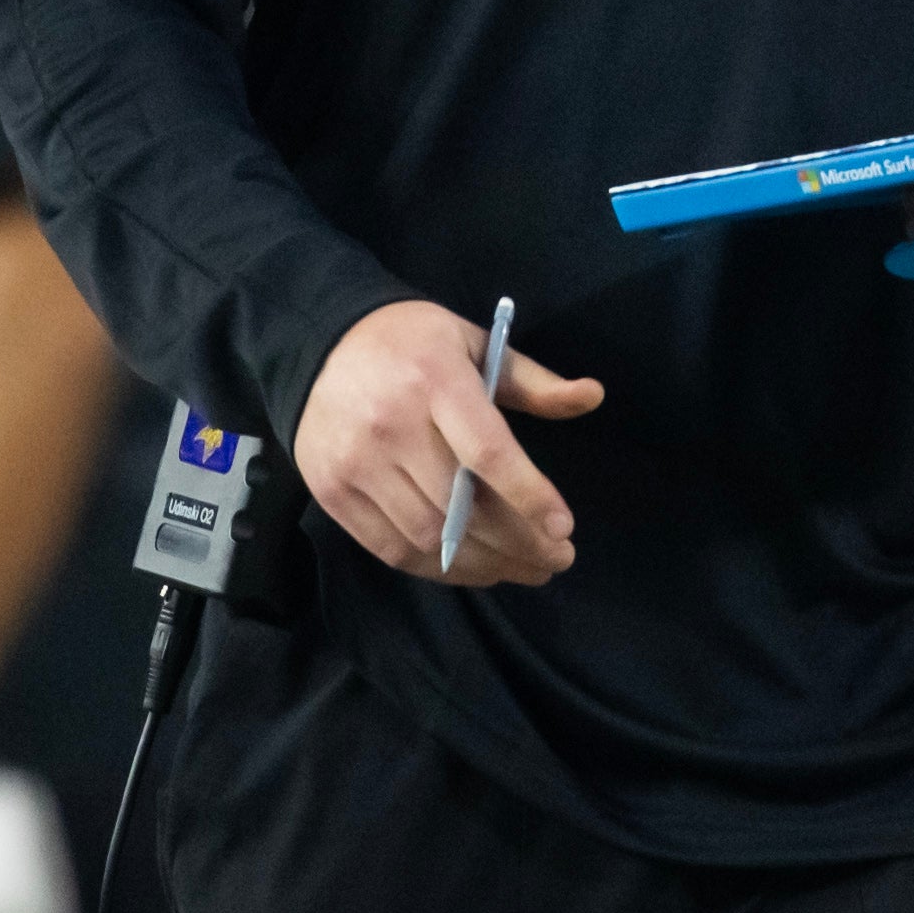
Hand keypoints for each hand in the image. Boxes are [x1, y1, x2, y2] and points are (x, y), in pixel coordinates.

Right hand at [298, 299, 602, 587]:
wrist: (320, 343)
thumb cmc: (413, 344)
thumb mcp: (474, 342)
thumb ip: (532, 381)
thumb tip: (592, 396)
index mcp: (435, 379)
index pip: (487, 452)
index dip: (529, 496)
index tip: (564, 529)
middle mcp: (391, 425)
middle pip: (461, 507)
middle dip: (518, 543)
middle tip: (557, 559)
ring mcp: (356, 463)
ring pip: (429, 538)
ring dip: (484, 563)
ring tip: (523, 568)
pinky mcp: (332, 492)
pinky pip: (392, 549)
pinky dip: (438, 569)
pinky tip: (474, 566)